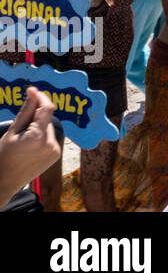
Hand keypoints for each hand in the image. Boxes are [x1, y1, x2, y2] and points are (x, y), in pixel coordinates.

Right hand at [0, 88, 62, 202]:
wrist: (5, 181)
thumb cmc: (4, 156)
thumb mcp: (12, 132)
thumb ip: (26, 111)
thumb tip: (33, 91)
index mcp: (37, 137)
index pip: (47, 109)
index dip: (41, 98)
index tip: (33, 91)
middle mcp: (50, 143)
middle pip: (47, 119)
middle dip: (36, 117)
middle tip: (20, 127)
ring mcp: (55, 150)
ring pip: (49, 128)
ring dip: (39, 128)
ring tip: (23, 141)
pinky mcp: (57, 155)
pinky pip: (51, 138)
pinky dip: (42, 137)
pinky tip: (30, 147)